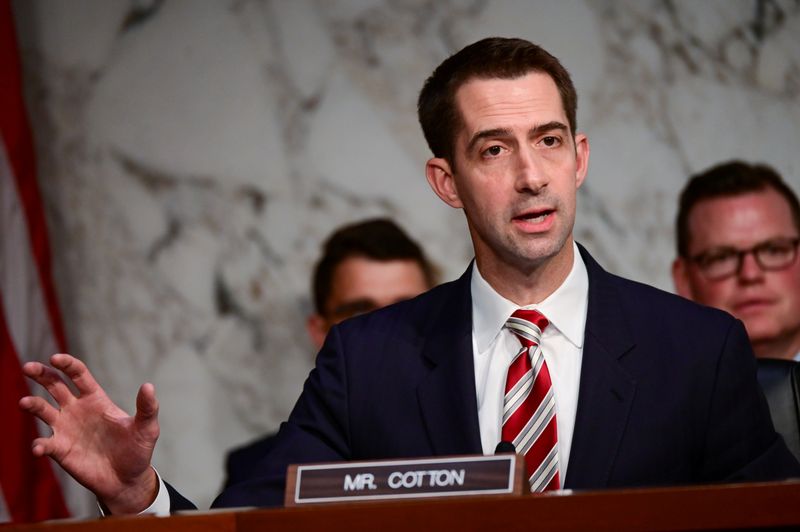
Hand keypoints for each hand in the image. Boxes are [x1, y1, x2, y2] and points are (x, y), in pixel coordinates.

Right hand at [19, 353, 159, 513]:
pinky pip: (44, 443)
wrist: (127, 480)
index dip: (67, 364)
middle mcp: (77, 410)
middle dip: (41, 374)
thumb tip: (148, 386)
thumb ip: (147, 408)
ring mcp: (66, 429)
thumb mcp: (147, 428)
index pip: (78, 375)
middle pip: (54, 385)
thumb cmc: (137, 451)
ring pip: (42, 410)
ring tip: (25, 403)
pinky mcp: (60, 450)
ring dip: (32, 405)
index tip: (55, 358)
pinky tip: (39, 448)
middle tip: (27, 367)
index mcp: (96, 399)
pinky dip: (39, 445)